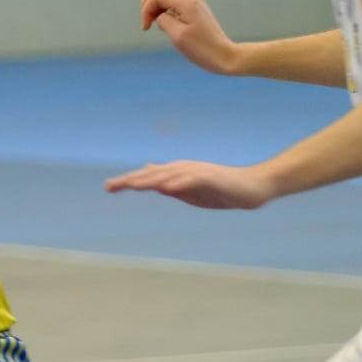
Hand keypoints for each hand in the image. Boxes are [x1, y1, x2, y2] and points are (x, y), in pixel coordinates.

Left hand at [105, 160, 276, 208]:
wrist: (253, 188)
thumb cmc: (221, 191)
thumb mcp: (191, 192)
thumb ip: (171, 187)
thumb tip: (152, 182)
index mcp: (177, 173)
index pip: (148, 177)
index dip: (128, 181)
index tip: (108, 188)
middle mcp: (184, 169)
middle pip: (152, 174)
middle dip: (130, 179)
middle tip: (109, 186)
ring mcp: (198, 172)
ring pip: (168, 175)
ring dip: (148, 179)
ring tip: (130, 185)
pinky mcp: (211, 178)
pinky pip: (192, 180)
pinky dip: (178, 183)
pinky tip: (164, 188)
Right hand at [141, 0, 240, 75]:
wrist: (223, 55)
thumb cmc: (200, 48)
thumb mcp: (177, 36)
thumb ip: (164, 20)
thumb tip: (159, 15)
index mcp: (186, 2)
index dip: (145, 10)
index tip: (145, 28)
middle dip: (148, 2)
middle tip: (147, 21)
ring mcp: (195, 1)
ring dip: (156, 3)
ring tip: (154, 21)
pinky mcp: (196, 8)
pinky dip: (164, 6)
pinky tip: (165, 21)